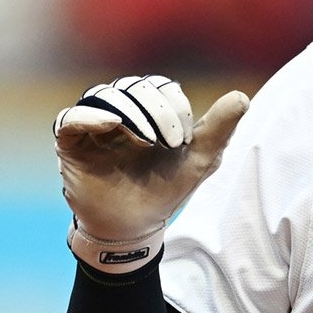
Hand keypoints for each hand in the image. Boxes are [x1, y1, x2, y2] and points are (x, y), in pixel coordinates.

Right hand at [54, 76, 248, 269]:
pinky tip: (113, 126)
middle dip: (157, 109)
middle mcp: (119, 111)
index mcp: (149, 110)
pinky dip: (92, 117)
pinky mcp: (69, 143)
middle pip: (134, 86)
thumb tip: (242, 97)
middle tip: (169, 142)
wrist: (134, 226)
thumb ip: (220, 128)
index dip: (175, 106)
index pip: (161, 87)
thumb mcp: (200, 160)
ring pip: (105, 95)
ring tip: (146, 141)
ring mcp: (92, 125)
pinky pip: (71, 118)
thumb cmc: (166, 188)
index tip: (183, 140)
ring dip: (131, 112)